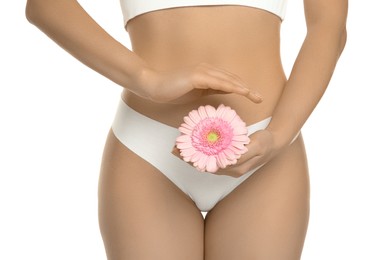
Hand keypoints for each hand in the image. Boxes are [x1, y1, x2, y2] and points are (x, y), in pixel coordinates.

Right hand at [135, 63, 262, 103]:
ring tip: (254, 96)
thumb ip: (209, 90)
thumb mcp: (196, 92)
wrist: (153, 86)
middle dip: (247, 88)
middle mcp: (207, 69)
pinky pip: (218, 82)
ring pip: (228, 80)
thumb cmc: (172, 90)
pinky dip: (231, 86)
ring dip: (243, 88)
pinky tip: (240, 92)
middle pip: (232, 79)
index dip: (242, 88)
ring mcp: (202, 71)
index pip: (228, 80)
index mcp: (207, 73)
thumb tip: (223, 93)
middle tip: (260, 97)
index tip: (253, 96)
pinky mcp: (197, 76)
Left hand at [172, 129, 281, 177]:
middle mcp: (230, 169)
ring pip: (207, 161)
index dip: (194, 160)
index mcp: (235, 168)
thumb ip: (243, 153)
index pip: (210, 166)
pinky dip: (202, 152)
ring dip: (193, 155)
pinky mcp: (230, 159)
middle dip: (189, 158)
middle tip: (174, 148)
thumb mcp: (256, 146)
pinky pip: (212, 157)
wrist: (276, 143)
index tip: (181, 152)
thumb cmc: (266, 143)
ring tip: (180, 147)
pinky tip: (195, 145)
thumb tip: (227, 158)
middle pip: (205, 165)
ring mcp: (230, 165)